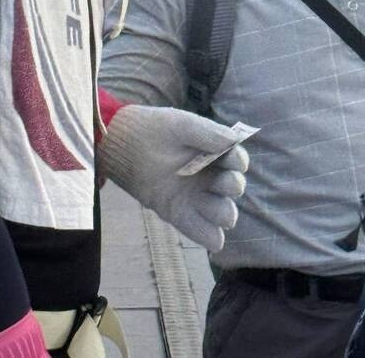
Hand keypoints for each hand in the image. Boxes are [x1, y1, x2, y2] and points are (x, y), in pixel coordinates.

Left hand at [99, 105, 250, 250]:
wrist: (127, 144)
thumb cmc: (158, 129)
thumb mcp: (184, 125)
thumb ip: (209, 133)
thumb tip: (233, 141)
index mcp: (215, 153)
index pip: (237, 161)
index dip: (238, 163)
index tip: (233, 161)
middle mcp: (209, 176)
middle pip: (234, 188)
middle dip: (233, 187)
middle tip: (225, 183)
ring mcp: (195, 197)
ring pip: (223, 213)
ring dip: (225, 213)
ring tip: (219, 211)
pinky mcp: (178, 213)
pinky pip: (202, 231)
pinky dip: (211, 238)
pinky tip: (214, 239)